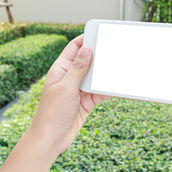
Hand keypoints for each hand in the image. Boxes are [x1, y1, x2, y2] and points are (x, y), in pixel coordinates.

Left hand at [27, 35, 108, 153]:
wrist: (51, 139)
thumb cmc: (52, 113)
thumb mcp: (66, 87)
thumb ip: (78, 68)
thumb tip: (87, 48)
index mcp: (61, 69)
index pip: (75, 47)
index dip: (87, 38)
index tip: (101, 33)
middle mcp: (70, 77)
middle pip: (88, 61)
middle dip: (101, 56)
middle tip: (116, 50)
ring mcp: (79, 90)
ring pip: (96, 77)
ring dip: (106, 74)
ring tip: (120, 67)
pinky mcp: (87, 102)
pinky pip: (100, 92)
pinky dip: (109, 90)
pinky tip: (118, 87)